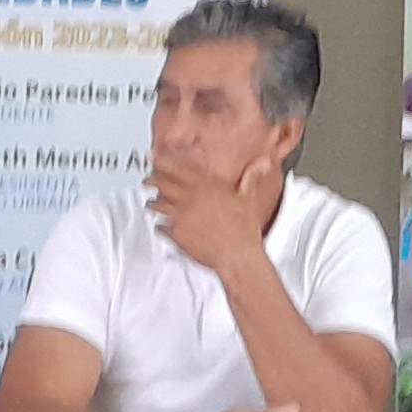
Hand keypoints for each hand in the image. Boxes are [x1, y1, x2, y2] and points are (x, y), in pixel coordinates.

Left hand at [148, 153, 279, 277]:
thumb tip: (263, 162)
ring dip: (152, 203)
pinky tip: (161, 226)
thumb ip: (252, 177)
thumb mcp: (249, 197)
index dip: (162, 160)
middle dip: (151, 180)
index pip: (176, 167)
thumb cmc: (243, 229)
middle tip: (148, 180)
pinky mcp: (176, 234)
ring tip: (151, 203)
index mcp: (205, 185)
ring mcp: (180, 216)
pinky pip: (160, 227)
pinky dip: (159, 226)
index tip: (156, 156)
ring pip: (156, 204)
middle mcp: (189, 197)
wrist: (237, 256)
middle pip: (159, 182)